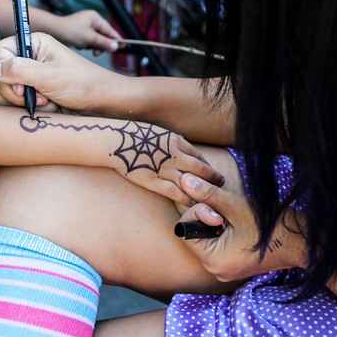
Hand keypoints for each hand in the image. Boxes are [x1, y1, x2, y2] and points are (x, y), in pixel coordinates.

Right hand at [0, 32, 119, 113]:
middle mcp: (30, 56)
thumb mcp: (49, 76)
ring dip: (24, 102)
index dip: (3, 71)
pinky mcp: (35, 91)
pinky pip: (17, 102)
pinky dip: (31, 108)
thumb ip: (18, 71)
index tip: (22, 86)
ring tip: (47, 102)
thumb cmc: (83, 84)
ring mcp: (31, 75)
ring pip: (6, 90)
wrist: (103, 102)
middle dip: (15, 91)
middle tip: (36, 98)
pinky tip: (49, 107)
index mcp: (33, 43)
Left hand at [50, 9, 120, 54]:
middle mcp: (91, 20)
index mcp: (95, 18)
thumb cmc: (70, 31)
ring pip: (95, 39)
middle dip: (100, 44)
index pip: (110, 30)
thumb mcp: (90, 38)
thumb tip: (117, 47)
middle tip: (96, 52)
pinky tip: (79, 45)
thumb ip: (104, 43)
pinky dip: (86, 45)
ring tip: (84, 47)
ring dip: (92, 45)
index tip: (125, 46)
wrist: (53, 31)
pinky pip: (88, 40)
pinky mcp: (80, 32)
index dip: (117, 39)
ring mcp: (85, 26)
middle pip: (103, 35)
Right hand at [102, 120, 223, 206]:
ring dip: (203, 190)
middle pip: (200, 168)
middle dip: (213, 176)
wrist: (115, 141)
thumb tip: (177, 144)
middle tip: (222, 183)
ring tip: (212, 198)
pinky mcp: (153, 180)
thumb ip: (168, 140)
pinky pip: (174, 192)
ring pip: (191, 182)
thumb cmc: (132, 134)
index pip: (197, 154)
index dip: (206, 164)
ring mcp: (165, 169)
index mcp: (175, 141)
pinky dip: (186, 198)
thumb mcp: (156, 132)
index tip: (212, 170)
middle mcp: (174, 155)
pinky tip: (193, 204)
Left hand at [174, 172, 305, 282]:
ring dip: (215, 223)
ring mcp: (225, 270)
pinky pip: (217, 246)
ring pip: (206, 239)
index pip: (185, 230)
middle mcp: (215, 270)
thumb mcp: (235, 205)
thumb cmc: (271, 224)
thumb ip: (207, 194)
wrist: (303, 243)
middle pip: (194, 235)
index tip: (219, 210)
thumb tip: (184, 181)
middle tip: (227, 212)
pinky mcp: (234, 266)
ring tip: (235, 218)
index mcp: (213, 260)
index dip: (197, 212)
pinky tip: (239, 226)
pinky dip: (223, 232)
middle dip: (206, 217)